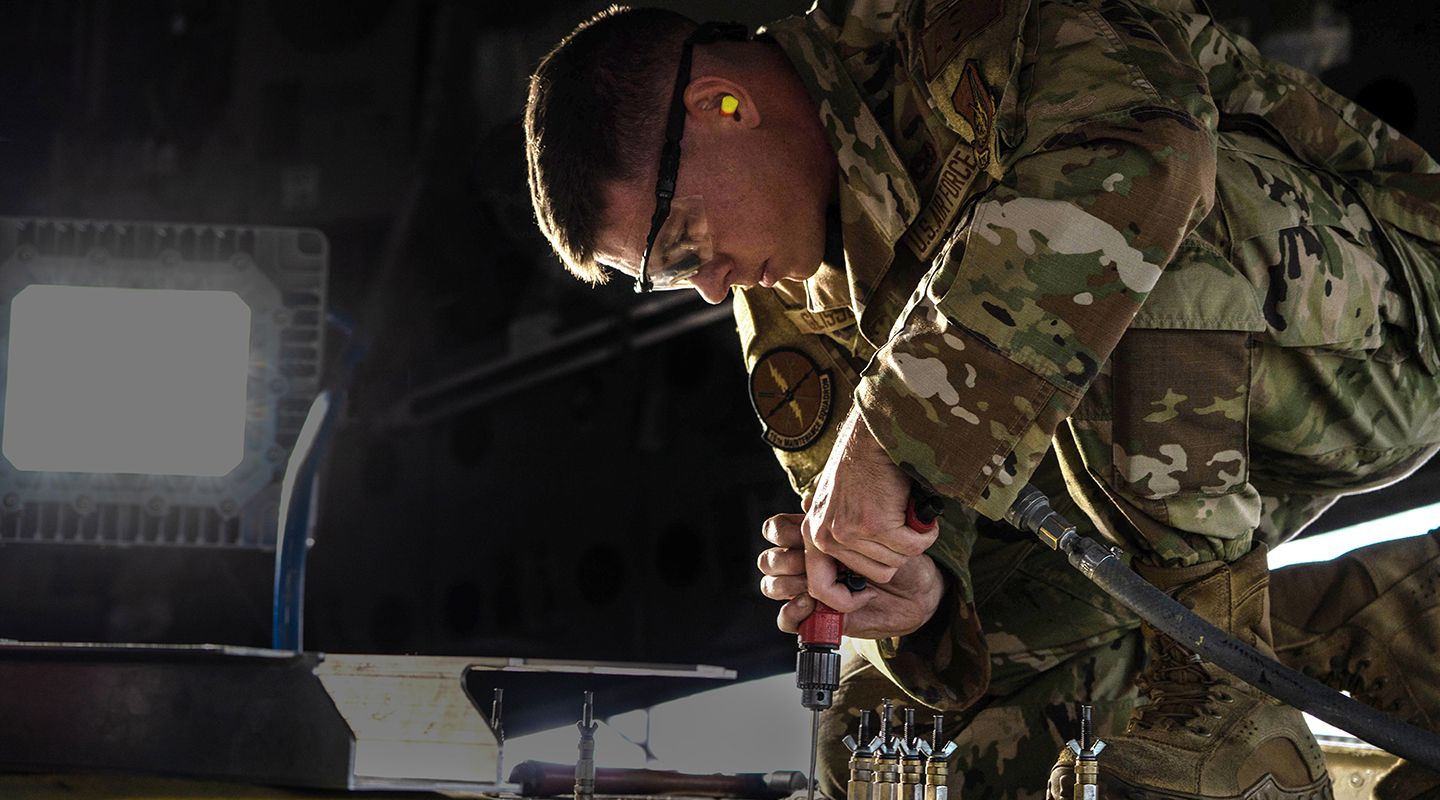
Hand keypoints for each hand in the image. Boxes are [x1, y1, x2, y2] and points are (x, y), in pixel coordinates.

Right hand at [758, 511, 944, 638]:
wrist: (917, 588)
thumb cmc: (899, 554)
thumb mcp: (877, 528)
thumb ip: (845, 513)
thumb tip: (806, 501)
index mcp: (817, 536)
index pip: (775, 530)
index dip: (781, 533)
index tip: (804, 534)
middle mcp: (808, 562)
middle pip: (768, 560)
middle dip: (786, 561)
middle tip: (812, 562)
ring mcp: (810, 590)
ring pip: (772, 586)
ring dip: (789, 585)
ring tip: (814, 587)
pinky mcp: (817, 616)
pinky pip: (787, 619)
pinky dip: (793, 613)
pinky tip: (813, 606)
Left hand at [802, 408, 938, 611]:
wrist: (875, 434)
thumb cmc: (863, 467)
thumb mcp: (838, 505)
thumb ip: (840, 538)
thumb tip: (854, 583)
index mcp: (814, 534)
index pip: (821, 589)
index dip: (845, 600)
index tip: (866, 594)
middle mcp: (826, 536)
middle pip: (875, 575)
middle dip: (894, 556)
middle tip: (897, 529)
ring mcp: (850, 532)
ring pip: (896, 562)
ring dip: (910, 541)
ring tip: (904, 514)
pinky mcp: (876, 524)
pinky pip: (913, 547)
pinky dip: (924, 532)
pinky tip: (916, 512)